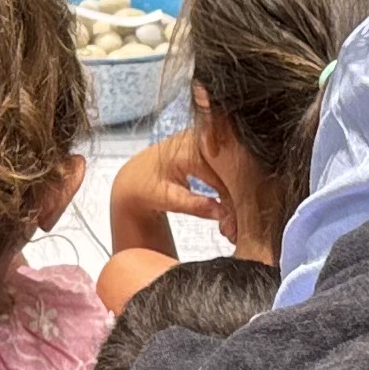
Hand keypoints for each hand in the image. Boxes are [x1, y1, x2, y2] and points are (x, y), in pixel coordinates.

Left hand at [112, 141, 228, 240]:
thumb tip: (224, 214)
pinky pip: (224, 167)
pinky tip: (225, 208)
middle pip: (230, 171)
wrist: (132, 179)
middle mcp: (198, 139)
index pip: (221, 177)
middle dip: (235, 201)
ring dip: (233, 196)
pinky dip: (227, 188)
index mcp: (188, 151)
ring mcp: (202, 140)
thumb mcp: (168, 199)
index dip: (231, 203)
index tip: (233, 228)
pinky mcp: (205, 145)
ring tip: (229, 224)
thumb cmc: (145, 189)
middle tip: (232, 230)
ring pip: (230, 170)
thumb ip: (195, 205)